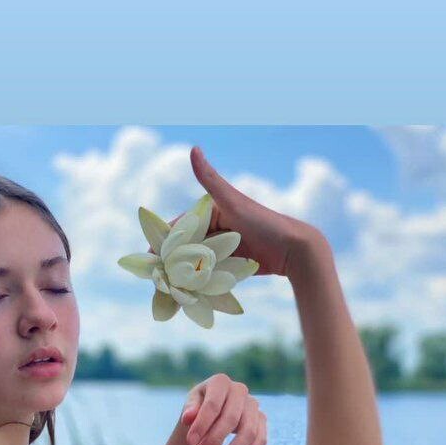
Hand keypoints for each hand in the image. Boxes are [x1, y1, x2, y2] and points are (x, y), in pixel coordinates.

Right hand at [152, 146, 325, 278]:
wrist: (295, 250)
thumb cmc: (264, 223)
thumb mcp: (233, 202)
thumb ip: (210, 179)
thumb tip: (193, 148)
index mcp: (211, 212)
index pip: (181, 227)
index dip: (163, 241)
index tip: (150, 256)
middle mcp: (215, 229)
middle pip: (186, 247)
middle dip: (171, 263)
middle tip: (158, 279)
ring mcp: (222, 249)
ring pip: (196, 264)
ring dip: (182, 277)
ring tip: (168, 291)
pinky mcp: (231, 266)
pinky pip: (210, 276)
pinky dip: (199, 284)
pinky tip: (186, 296)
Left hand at [180, 374, 266, 444]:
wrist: (213, 413)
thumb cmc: (199, 408)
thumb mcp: (190, 407)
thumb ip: (189, 410)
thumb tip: (188, 417)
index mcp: (220, 382)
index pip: (213, 404)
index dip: (202, 425)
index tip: (190, 442)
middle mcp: (240, 390)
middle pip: (231, 419)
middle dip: (214, 440)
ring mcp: (253, 405)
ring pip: (249, 433)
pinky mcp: (262, 421)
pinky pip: (259, 441)